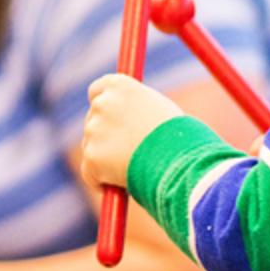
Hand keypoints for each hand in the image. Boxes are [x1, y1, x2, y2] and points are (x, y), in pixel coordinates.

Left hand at [80, 74, 184, 188]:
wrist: (179, 160)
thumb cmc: (179, 135)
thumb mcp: (159, 109)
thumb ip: (136, 108)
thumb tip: (129, 117)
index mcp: (118, 85)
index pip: (97, 90)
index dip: (103, 106)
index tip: (109, 118)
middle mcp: (102, 103)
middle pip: (93, 120)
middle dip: (105, 136)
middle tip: (127, 153)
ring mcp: (94, 130)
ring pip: (92, 148)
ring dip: (106, 160)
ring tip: (135, 167)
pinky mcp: (91, 158)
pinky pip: (90, 173)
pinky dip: (102, 182)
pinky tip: (123, 185)